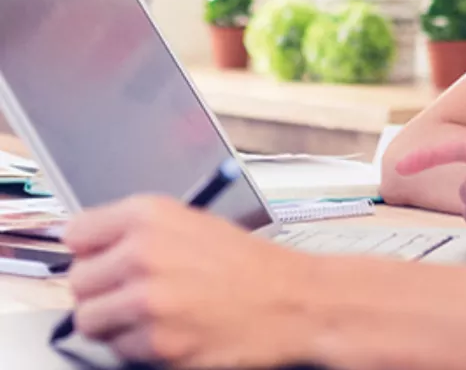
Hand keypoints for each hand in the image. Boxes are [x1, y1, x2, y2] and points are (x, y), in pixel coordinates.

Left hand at [64, 197, 317, 368]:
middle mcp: (143, 253)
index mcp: (149, 213)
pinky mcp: (158, 344)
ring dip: (112, 321)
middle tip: (127, 290)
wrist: (292, 299)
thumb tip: (91, 248)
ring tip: (147, 313)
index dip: (89, 249)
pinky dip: (136, 346)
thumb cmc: (247, 262)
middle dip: (99, 289)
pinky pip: (118, 350)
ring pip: (88, 320)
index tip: (98, 258)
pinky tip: (168, 330)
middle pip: (77, 280)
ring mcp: (148, 302)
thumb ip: (138, 230)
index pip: (76, 233)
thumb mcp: (191, 221)